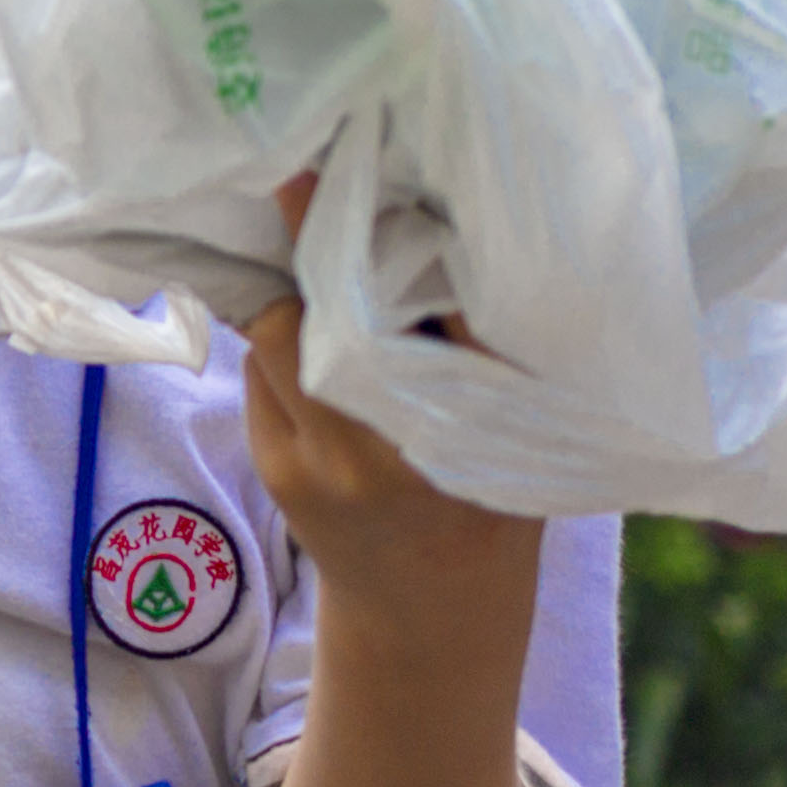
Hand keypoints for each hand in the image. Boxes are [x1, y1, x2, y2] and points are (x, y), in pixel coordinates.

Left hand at [235, 200, 536, 604]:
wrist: (430, 620)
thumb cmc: (496, 512)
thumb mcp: (522, 435)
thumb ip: (485, 351)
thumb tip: (440, 229)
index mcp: (463, 435)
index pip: (414, 311)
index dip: (373, 237)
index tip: (347, 166)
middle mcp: (380, 451)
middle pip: (318, 313)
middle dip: (315, 247)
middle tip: (315, 179)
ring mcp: (313, 462)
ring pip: (277, 333)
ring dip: (294, 289)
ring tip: (313, 243)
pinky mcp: (271, 466)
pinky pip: (264, 370)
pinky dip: (284, 336)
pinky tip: (309, 317)